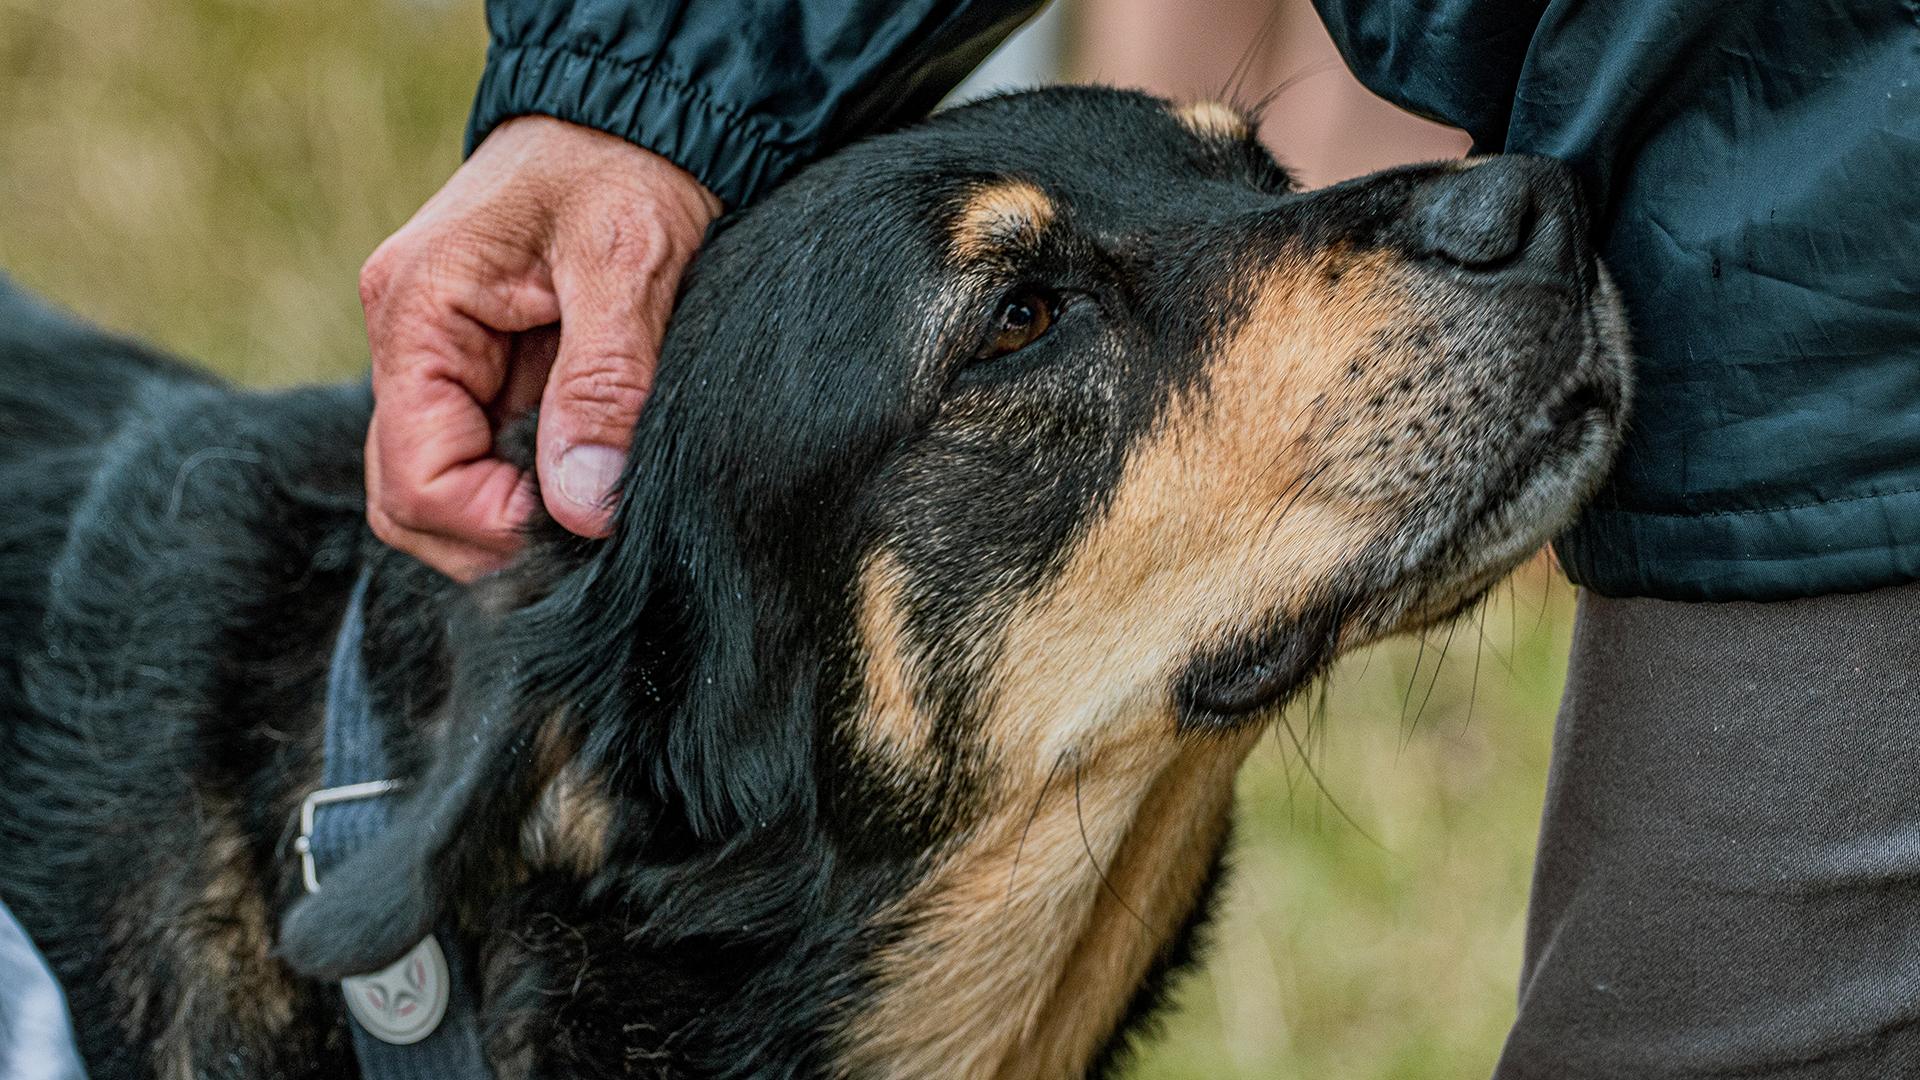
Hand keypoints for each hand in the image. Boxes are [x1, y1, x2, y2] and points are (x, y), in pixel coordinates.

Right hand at [360, 115, 720, 579]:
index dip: (489, 525)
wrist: (645, 113)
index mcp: (417, 312)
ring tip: (596, 504)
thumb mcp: (626, 260)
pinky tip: (591, 475)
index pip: (413, 480)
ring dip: (513, 517)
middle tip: (590, 534)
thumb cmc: (627, 163)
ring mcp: (443, 359)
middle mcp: (411, 342)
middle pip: (411, 502)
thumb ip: (603, 383)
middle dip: (493, 538)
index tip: (577, 527)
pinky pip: (486, 456)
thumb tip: (583, 507)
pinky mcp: (486, 368)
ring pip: (445, 489)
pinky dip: (533, 486)